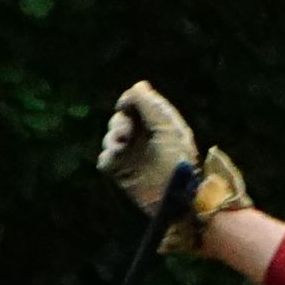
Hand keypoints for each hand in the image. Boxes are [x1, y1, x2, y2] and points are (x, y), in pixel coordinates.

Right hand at [96, 82, 198, 208]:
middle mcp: (144, 137)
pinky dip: (108, 156)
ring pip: (110, 136)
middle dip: (120, 122)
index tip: (126, 106)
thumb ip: (152, 105)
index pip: (137, 103)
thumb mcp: (168, 129)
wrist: (175, 198)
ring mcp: (132, 154)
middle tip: (125, 134)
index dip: (130, 101)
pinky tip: (116, 158)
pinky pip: (106, 159)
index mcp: (159, 124)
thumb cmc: (178, 162)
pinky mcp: (122, 172)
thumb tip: (138, 86)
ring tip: (120, 147)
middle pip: (120, 117)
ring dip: (112, 138)